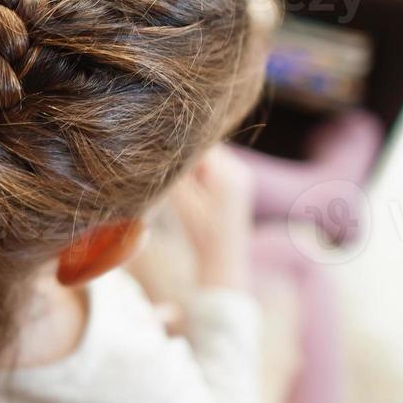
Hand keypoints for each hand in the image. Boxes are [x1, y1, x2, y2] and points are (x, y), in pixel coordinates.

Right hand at [171, 143, 254, 289]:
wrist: (223, 257)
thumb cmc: (200, 233)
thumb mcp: (182, 202)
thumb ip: (174, 173)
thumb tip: (160, 149)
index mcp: (227, 174)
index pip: (198, 144)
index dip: (178, 149)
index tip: (163, 160)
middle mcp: (239, 169)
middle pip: (205, 147)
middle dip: (187, 158)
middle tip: (176, 180)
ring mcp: (242, 174)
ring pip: (209, 155)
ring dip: (194, 166)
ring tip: (189, 191)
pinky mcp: (240, 180)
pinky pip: (215, 164)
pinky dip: (202, 172)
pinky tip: (199, 193)